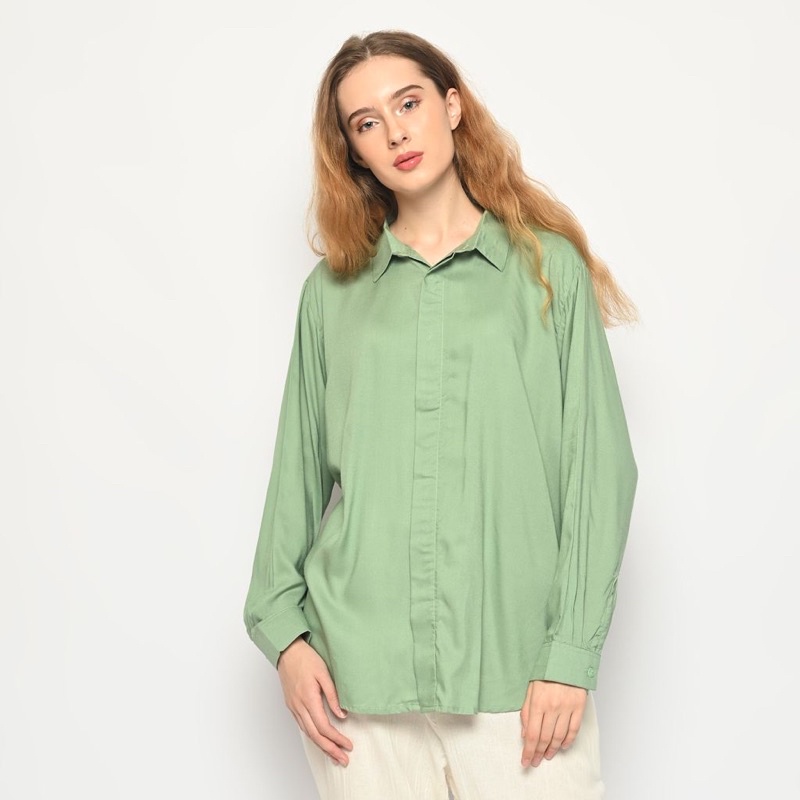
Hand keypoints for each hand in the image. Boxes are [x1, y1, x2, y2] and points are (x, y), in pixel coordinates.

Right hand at [277, 635, 353, 765]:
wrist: (287, 651)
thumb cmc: (307, 659)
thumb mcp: (324, 674)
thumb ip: (333, 695)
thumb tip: (342, 715)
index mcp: (308, 699)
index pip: (324, 727)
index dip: (336, 739)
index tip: (348, 745)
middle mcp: (299, 706)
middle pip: (315, 735)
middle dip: (330, 749)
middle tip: (343, 760)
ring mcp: (293, 707)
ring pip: (307, 733)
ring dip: (321, 746)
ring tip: (333, 755)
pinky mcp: (291, 705)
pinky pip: (302, 726)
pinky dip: (312, 736)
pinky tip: (319, 740)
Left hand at [519, 679, 586, 767]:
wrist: (566, 656)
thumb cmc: (546, 671)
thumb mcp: (530, 689)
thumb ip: (527, 712)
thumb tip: (525, 734)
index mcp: (538, 702)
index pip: (532, 734)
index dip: (528, 751)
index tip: (525, 761)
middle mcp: (552, 707)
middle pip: (545, 738)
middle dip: (538, 753)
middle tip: (535, 762)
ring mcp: (567, 707)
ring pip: (559, 736)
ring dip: (552, 749)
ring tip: (547, 756)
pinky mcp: (579, 706)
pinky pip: (574, 729)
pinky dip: (568, 740)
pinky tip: (562, 746)